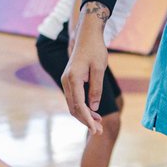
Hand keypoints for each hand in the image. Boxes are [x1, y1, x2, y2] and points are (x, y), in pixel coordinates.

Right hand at [61, 7, 108, 133]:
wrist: (87, 36)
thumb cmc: (95, 50)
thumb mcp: (99, 69)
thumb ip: (96, 89)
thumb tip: (94, 108)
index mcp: (73, 78)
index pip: (79, 105)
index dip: (88, 119)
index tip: (96, 129)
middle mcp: (66, 81)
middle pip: (74, 108)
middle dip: (86, 121)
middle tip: (99, 131)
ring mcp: (66, 81)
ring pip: (73, 105)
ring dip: (84, 116)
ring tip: (98, 124)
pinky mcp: (70, 80)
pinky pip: (74, 98)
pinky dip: (82, 107)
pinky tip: (93, 113)